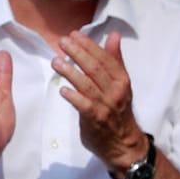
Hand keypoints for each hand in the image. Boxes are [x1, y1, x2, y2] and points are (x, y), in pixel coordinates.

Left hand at [56, 31, 148, 172]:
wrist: (123, 143)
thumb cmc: (118, 111)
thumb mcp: (121, 84)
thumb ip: (115, 60)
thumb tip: (114, 35)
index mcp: (122, 79)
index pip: (105, 58)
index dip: (89, 45)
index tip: (74, 35)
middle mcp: (115, 90)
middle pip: (94, 68)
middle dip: (77, 53)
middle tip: (62, 42)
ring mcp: (105, 105)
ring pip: (86, 84)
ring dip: (70, 71)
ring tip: (56, 61)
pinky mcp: (94, 119)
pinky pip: (82, 105)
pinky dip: (72, 96)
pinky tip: (62, 89)